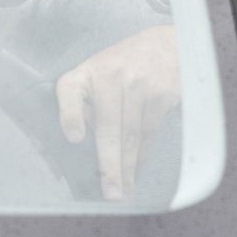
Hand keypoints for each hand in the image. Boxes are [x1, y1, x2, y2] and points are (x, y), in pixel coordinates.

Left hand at [55, 24, 179, 200]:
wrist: (166, 44)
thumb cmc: (121, 66)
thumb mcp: (95, 73)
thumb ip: (83, 103)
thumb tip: (78, 145)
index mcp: (87, 73)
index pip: (71, 91)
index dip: (71, 115)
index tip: (75, 139)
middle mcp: (113, 78)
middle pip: (110, 129)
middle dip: (110, 165)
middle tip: (110, 193)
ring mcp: (141, 86)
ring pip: (133, 136)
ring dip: (129, 167)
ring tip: (124, 191)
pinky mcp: (164, 95)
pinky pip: (151, 133)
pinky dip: (144, 154)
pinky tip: (138, 169)